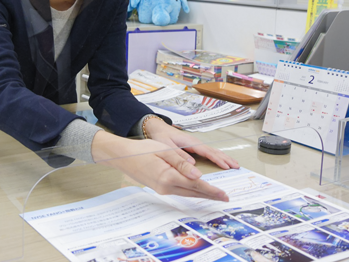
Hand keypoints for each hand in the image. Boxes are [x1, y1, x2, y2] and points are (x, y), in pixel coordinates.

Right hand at [91, 131, 228, 200]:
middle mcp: (166, 187)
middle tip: (225, 198)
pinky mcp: (159, 188)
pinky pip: (179, 191)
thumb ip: (181, 162)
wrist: (123, 157)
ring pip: (186, 193)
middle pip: (193, 192)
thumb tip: (197, 174)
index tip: (223, 194)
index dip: (211, 190)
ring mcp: (162, 189)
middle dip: (210, 195)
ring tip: (215, 195)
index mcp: (168, 177)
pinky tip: (197, 191)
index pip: (195, 184)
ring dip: (201, 194)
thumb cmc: (141, 151)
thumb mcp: (163, 151)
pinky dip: (191, 192)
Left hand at [144, 118, 239, 169]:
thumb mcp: (167, 146)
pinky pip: (209, 152)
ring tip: (235, 164)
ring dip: (224, 157)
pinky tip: (223, 161)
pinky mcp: (195, 147)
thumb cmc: (161, 137)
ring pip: (213, 151)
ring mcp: (196, 144)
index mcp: (190, 142)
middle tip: (236, 166)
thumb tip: (192, 164)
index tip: (225, 166)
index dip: (217, 159)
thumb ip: (178, 154)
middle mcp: (196, 143)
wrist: (158, 128)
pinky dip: (218, 157)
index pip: (206, 152)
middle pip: (214, 151)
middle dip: (226, 159)